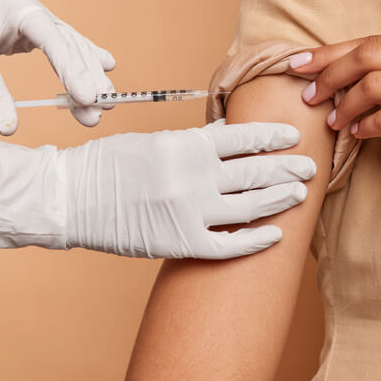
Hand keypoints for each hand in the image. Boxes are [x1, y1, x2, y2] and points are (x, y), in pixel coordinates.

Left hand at [0, 0, 114, 133]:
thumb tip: (11, 126)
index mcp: (14, 3)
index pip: (53, 37)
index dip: (73, 68)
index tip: (88, 96)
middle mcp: (25, 7)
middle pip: (67, 42)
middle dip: (86, 76)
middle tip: (104, 105)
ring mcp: (24, 18)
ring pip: (66, 45)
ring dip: (84, 73)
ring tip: (105, 99)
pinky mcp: (18, 31)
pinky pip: (55, 46)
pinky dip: (74, 61)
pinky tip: (102, 64)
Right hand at [0, 119, 315, 258]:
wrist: (70, 199)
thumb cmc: (111, 164)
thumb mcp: (157, 141)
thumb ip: (197, 142)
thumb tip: (234, 135)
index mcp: (187, 146)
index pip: (245, 137)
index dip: (275, 136)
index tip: (294, 135)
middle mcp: (193, 178)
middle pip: (256, 172)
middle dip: (289, 168)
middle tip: (311, 166)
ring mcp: (188, 213)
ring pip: (250, 207)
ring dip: (280, 200)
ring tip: (300, 194)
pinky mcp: (180, 243)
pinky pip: (229, 245)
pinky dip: (256, 241)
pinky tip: (275, 234)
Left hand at [291, 33, 380, 210]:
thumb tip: (344, 74)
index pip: (377, 40)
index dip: (333, 51)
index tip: (300, 63)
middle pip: (371, 54)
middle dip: (331, 73)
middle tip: (310, 95)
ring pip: (376, 85)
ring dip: (347, 105)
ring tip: (335, 121)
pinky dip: (367, 127)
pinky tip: (359, 135)